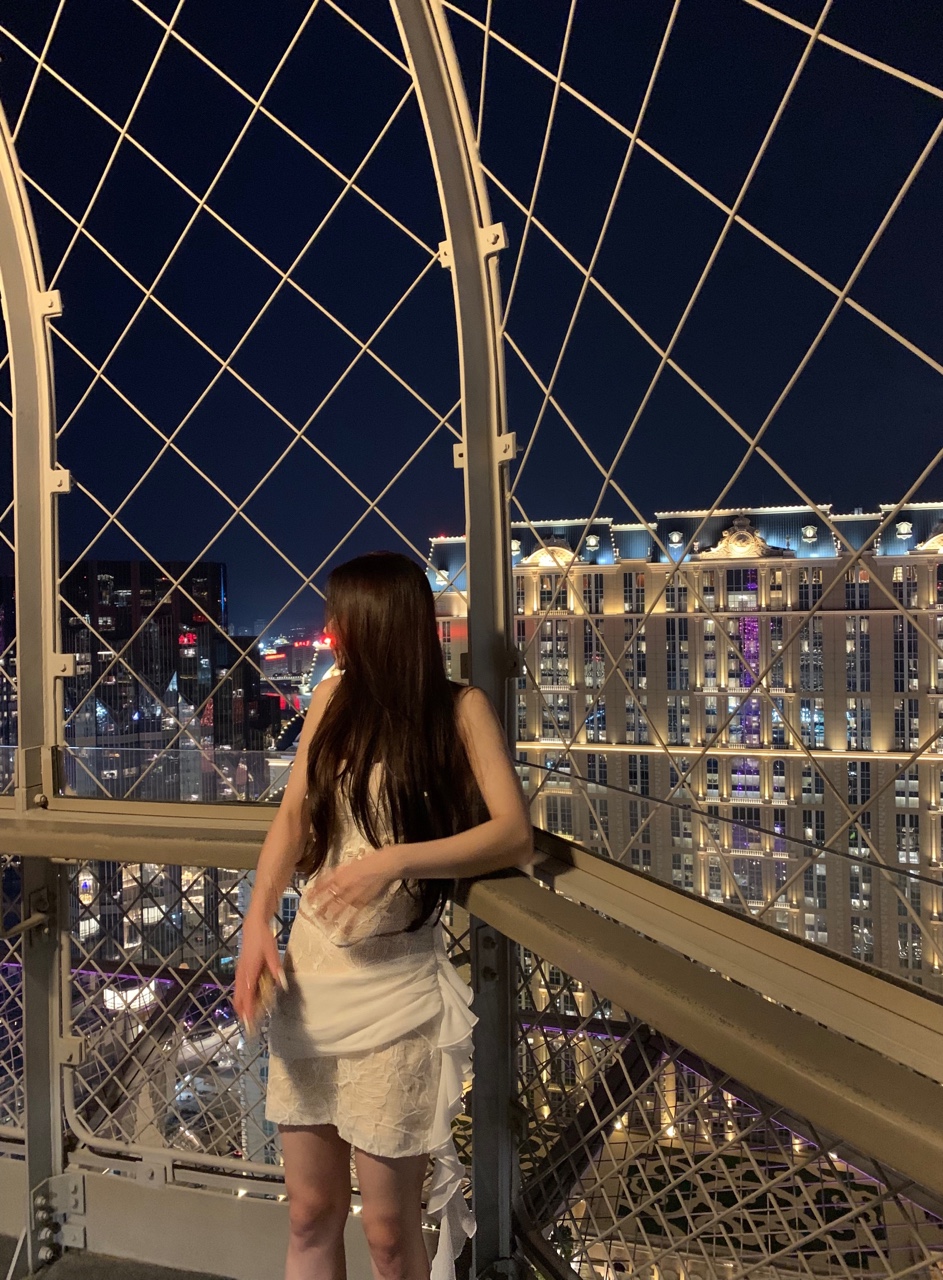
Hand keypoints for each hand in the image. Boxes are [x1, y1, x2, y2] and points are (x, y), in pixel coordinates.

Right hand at [234, 914, 287, 1031]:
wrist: (253, 926)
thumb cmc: (263, 939)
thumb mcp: (272, 952)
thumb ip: (276, 968)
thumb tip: (282, 985)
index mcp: (249, 972)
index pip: (247, 997)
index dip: (248, 1012)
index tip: (250, 1025)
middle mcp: (242, 975)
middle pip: (239, 1000)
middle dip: (243, 1014)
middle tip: (250, 1027)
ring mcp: (240, 973)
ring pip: (237, 995)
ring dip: (242, 1007)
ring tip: (250, 1018)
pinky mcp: (241, 971)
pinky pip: (239, 989)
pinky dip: (242, 998)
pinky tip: (250, 1001)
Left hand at [306, 848, 394, 933]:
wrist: (385, 865)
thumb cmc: (369, 861)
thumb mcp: (349, 863)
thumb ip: (338, 872)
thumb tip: (328, 879)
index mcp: (339, 874)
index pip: (321, 884)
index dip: (314, 892)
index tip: (307, 898)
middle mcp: (343, 885)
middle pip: (327, 898)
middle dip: (319, 907)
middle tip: (312, 914)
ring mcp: (352, 895)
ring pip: (337, 908)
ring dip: (330, 916)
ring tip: (323, 924)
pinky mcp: (362, 902)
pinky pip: (353, 915)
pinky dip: (348, 924)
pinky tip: (344, 932)